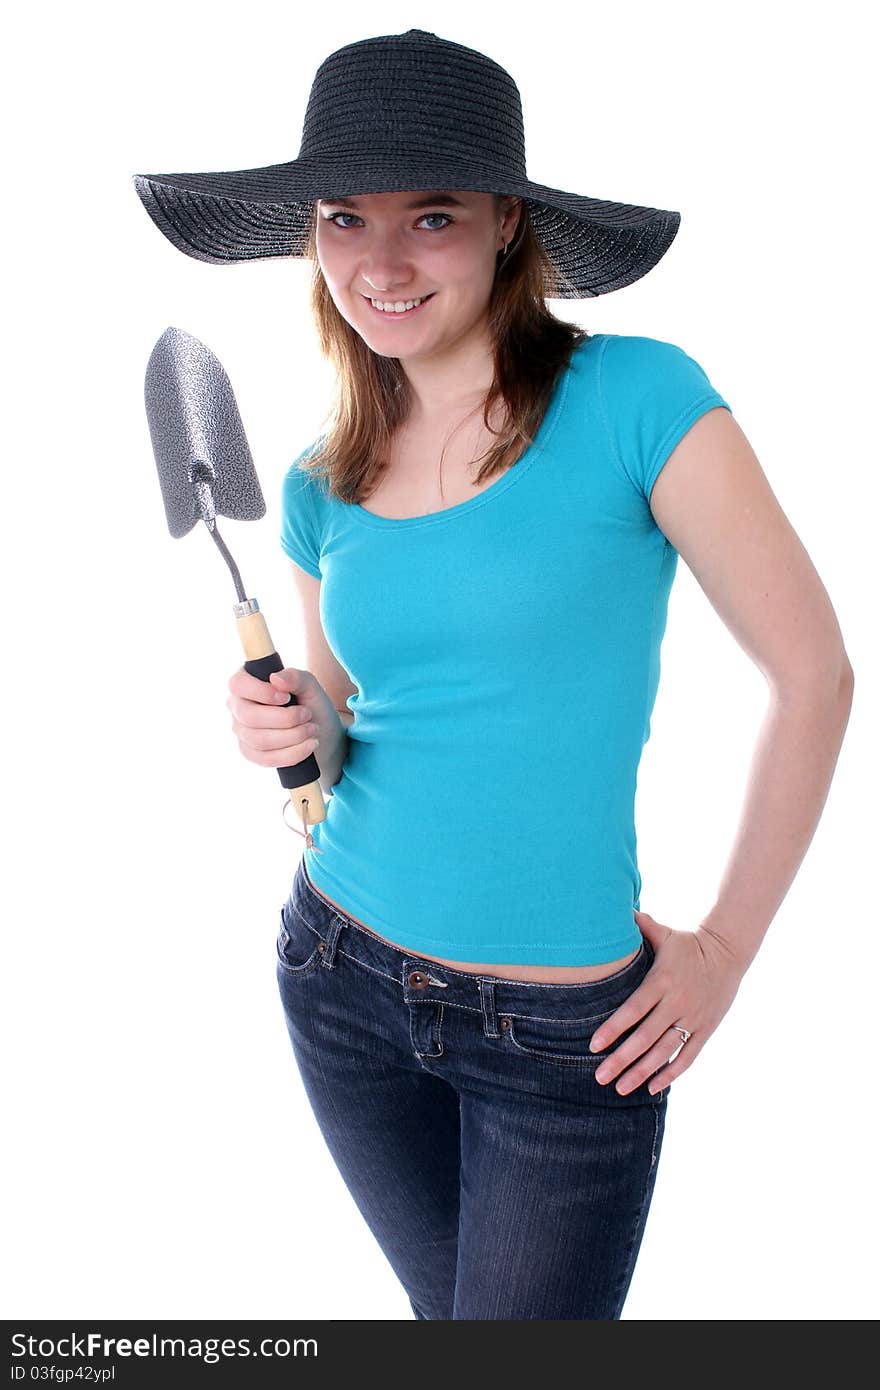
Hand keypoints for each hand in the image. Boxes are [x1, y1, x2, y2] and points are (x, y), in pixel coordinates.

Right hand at [226, 665, 336, 767]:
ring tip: (312, 729)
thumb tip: (276, 679)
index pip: (238, 685)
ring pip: (260, 740)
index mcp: (245, 684)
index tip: (286, 697)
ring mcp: (242, 732)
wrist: (322, 731)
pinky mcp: (251, 753)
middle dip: (285, 718)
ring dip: (293, 736)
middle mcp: (238, 707)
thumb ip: (295, 677)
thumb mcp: (309, 685)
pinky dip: (293, 753)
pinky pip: (266, 759)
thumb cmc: (311, 703)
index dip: (261, 692)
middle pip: (250, 717)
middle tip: (308, 714)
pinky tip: (309, 745)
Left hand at [589, 909, 745, 1094]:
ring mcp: (693, 1018)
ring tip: (620, 1088)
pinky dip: (670, 1073)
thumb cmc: (688, 943)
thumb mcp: (664, 934)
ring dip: (642, 1071)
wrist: (728, 952)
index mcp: (662, 981)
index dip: (614, 1029)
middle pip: (645, 1036)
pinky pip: (687, 1056)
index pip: (633, 1009)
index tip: (594, 1046)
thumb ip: (640, 928)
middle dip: (621, 1059)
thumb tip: (617, 911)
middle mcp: (677, 1002)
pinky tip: (652, 1087)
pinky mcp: (706, 1029)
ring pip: (664, 1051)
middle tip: (600, 1077)